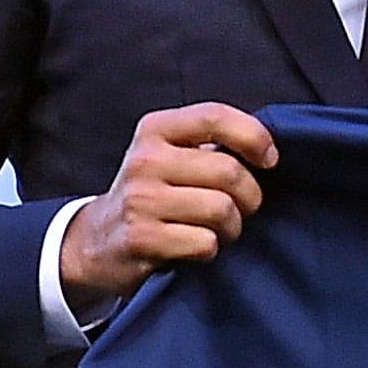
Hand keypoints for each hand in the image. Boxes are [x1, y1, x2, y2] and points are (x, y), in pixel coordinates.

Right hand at [59, 103, 279, 302]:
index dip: (254, 137)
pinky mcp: (142, 238)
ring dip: (233, 227)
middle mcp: (145, 160)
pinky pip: (205, 243)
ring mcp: (141, 200)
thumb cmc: (152, 193)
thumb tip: (268, 151)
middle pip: (228, 172)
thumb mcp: (170, 154)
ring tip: (219, 229)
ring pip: (221, 210)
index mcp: (156, 129)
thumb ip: (211, 144)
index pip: (215, 117)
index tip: (269, 160)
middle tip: (242, 208)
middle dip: (250, 196)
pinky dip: (210, 250)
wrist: (98, 240)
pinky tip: (194, 247)